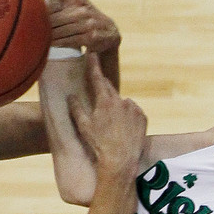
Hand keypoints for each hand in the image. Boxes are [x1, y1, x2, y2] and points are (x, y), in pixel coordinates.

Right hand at [69, 54, 145, 172]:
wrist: (121, 160)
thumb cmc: (99, 144)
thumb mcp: (83, 126)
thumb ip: (76, 108)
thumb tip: (71, 96)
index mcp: (105, 101)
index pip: (97, 78)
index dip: (93, 65)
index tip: (91, 53)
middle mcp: (121, 101)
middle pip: (110, 89)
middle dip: (103, 90)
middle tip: (97, 99)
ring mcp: (134, 109)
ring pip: (122, 102)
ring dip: (116, 106)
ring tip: (111, 124)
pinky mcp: (143, 117)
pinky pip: (133, 111)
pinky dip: (127, 115)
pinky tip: (122, 128)